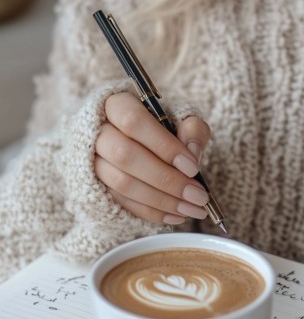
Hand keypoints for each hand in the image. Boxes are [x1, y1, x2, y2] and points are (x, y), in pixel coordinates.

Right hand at [94, 91, 210, 224]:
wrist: (133, 138)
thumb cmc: (159, 125)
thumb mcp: (180, 117)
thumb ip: (192, 128)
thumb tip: (192, 152)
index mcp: (116, 104)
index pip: (134, 121)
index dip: (163, 145)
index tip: (193, 167)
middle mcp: (96, 130)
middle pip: (124, 155)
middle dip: (166, 179)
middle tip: (198, 195)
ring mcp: (90, 160)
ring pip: (122, 183)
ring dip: (161, 200)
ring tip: (192, 208)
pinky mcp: (94, 185)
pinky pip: (121, 202)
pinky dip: (150, 211)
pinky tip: (175, 215)